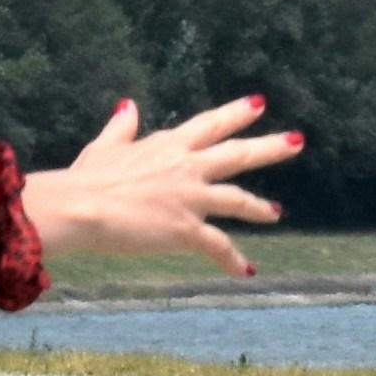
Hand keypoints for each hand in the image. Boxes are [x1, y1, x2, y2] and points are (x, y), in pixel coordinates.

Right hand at [20, 95, 297, 278]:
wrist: (80, 208)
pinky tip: (247, 270)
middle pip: (237, 154)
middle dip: (269, 147)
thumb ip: (121, 128)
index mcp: (168, 146)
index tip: (258, 104)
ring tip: (275, 212)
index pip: (210, 125)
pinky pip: (217, 245)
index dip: (235, 114)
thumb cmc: (85, 179)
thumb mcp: (104, 147)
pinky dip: (232, 259)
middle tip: (295, 142)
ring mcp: (191, 198)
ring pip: (236, 200)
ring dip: (258, 207)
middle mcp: (187, 167)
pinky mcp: (186, 230)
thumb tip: (127, 105)